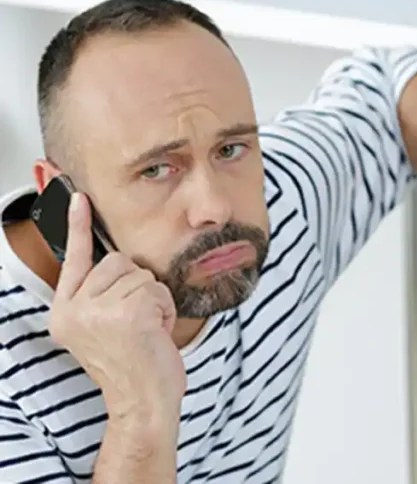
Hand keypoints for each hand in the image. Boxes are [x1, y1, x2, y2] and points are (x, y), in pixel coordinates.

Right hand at [48, 192, 186, 419]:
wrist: (143, 403)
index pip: (74, 260)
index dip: (78, 226)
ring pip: (141, 275)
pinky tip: (157, 333)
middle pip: (118, 262)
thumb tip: (118, 260)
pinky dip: (166, 308)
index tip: (79, 198)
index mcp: (66, 313)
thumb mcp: (105, 329)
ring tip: (146, 329)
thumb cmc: (133, 366)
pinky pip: (158, 289)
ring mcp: (99, 312)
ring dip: (154, 299)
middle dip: (138, 286)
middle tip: (137, 321)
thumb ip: (102, 295)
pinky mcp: (128, 313)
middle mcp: (75, 311)